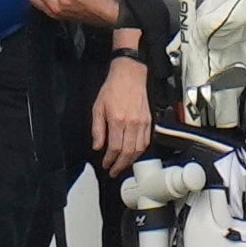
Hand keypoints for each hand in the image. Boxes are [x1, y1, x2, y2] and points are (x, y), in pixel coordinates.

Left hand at [94, 61, 150, 175]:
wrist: (130, 75)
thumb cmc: (113, 89)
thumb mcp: (98, 108)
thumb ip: (97, 129)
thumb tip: (98, 145)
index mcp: (118, 120)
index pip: (115, 147)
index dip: (109, 159)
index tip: (105, 164)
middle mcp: (132, 123)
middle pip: (128, 152)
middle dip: (120, 165)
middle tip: (114, 171)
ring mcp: (142, 122)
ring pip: (139, 148)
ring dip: (131, 160)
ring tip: (123, 165)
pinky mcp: (148, 120)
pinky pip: (146, 140)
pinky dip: (140, 150)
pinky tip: (134, 153)